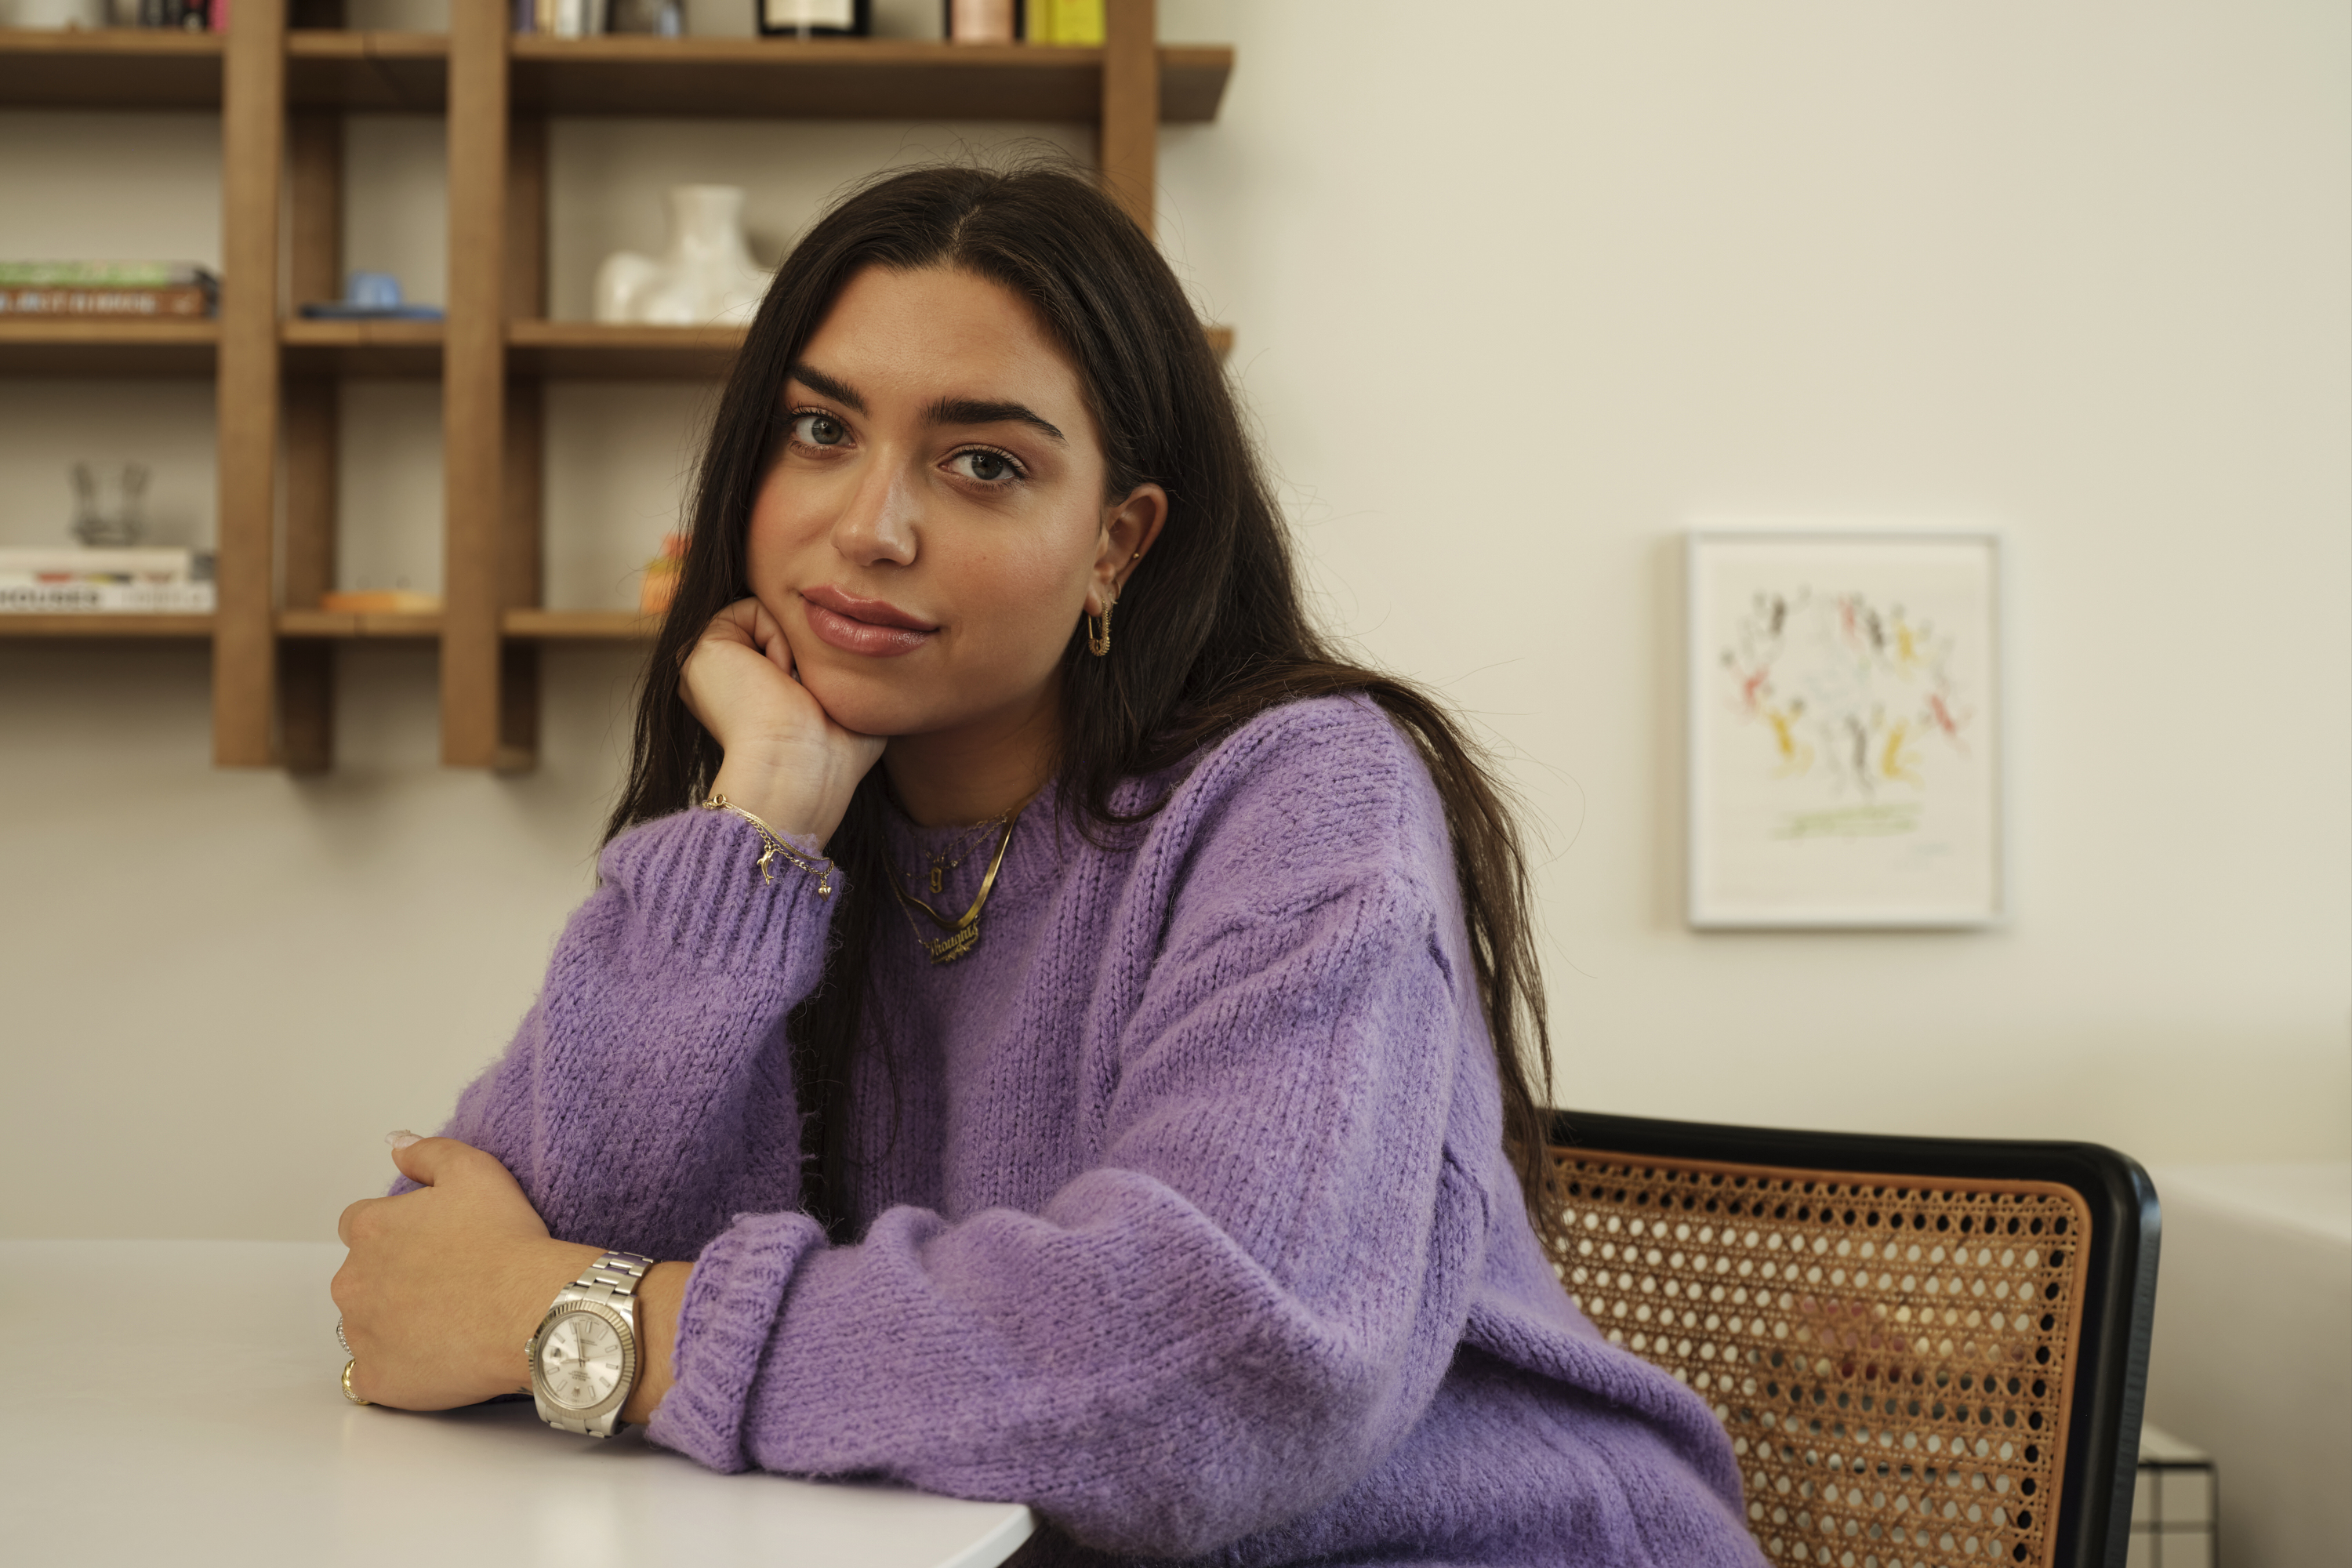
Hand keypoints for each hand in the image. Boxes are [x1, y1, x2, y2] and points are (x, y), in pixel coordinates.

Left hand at [333, 1138, 595, 1409]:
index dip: (398, 1231)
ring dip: (394, 1323)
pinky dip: (397, 1368)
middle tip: (449, 1282)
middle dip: (392, 1279)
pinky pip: (373, 1375)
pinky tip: (435, 1357)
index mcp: (370, 1230)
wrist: (531, 1309)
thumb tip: (396, 1143)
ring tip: (449, 1321)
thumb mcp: (476, 1171)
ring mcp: (362, 1335)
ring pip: (366, 1326)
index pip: (359, 1224)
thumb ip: (427, 1152)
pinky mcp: (377, 1379)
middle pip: (360, 1277)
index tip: (432, 1242)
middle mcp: (353, 1282)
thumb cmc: (507, 1241)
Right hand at [679, 597, 884, 844]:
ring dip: (794, 650)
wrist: (798, 771)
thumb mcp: (845, 703)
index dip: (819, 661)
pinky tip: (777, 680)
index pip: (795, 647)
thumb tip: (857, 639)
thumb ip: (843, 668)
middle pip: (783, 627)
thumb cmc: (833, 753)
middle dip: (806, 651)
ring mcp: (709, 663)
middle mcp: (724, 680)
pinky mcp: (701, 647)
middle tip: (806, 697)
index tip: (819, 703)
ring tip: (791, 693)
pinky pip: (753, 609)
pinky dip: (778, 640)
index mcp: (749, 698)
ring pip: (770, 616)